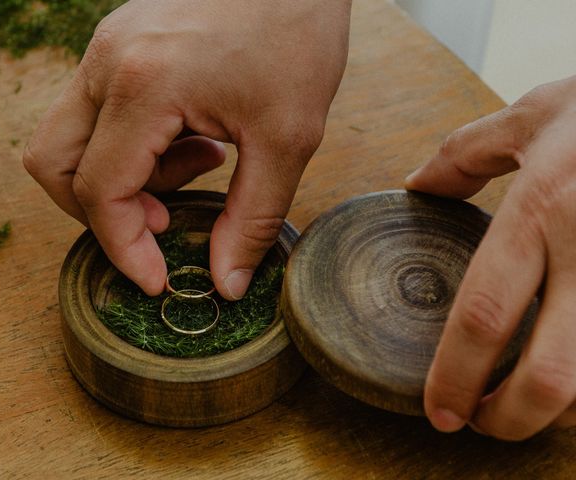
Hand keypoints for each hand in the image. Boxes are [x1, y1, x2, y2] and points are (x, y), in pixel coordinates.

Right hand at [24, 0, 351, 298]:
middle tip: (165, 221)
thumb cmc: (297, 32)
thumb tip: (226, 283)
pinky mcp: (122, 44)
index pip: (99, 192)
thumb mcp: (287, 138)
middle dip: (103, 212)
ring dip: (121, 177)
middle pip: (55, 165)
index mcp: (142, 86)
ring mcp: (108, 48)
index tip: (157, 278)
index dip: (124, 247)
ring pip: (71, 139)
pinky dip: (133, 145)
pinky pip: (98, 112)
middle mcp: (107, 63)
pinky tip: (194, 136)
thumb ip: (251, 219)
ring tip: (199, 163)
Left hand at [405, 75, 575, 439]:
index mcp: (540, 210)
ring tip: (521, 401)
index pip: (484, 315)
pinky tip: (566, 369)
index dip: (454, 375)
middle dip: (509, 418)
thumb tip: (414, 186)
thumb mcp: (529, 117)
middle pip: (550, 372)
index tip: (437, 409)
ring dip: (556, 410)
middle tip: (478, 423)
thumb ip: (462, 154)